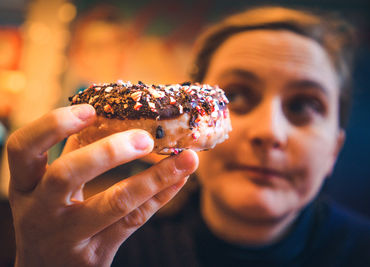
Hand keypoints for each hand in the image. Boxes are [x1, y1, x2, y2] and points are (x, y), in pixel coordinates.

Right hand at [6, 104, 197, 266]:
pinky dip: (160, 196)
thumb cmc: (51, 217)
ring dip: (154, 178)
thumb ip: (74, 153)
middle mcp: (39, 211)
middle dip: (109, 151)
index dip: (53, 125)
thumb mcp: (48, 188)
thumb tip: (108, 115)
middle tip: (145, 138)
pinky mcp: (94, 255)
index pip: (22, 148)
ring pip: (115, 203)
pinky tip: (179, 179)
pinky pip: (133, 221)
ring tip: (186, 159)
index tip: (90, 110)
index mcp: (25, 186)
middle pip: (66, 174)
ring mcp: (67, 237)